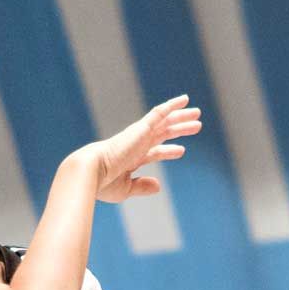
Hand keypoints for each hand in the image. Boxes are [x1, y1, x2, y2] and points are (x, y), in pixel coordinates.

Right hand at [79, 94, 200, 202]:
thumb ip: (142, 186)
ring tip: (198, 114)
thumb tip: (158, 186)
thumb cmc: (102, 183)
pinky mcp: (140, 128)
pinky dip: (172, 106)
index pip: (153, 152)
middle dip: (179, 129)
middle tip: (196, 126)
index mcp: (130, 159)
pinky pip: (159, 113)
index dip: (168, 151)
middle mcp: (136, 144)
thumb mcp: (125, 189)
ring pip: (164, 122)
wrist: (91, 172)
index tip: (181, 151)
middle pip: (162, 133)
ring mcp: (138, 135)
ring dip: (181, 117)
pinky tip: (185, 101)